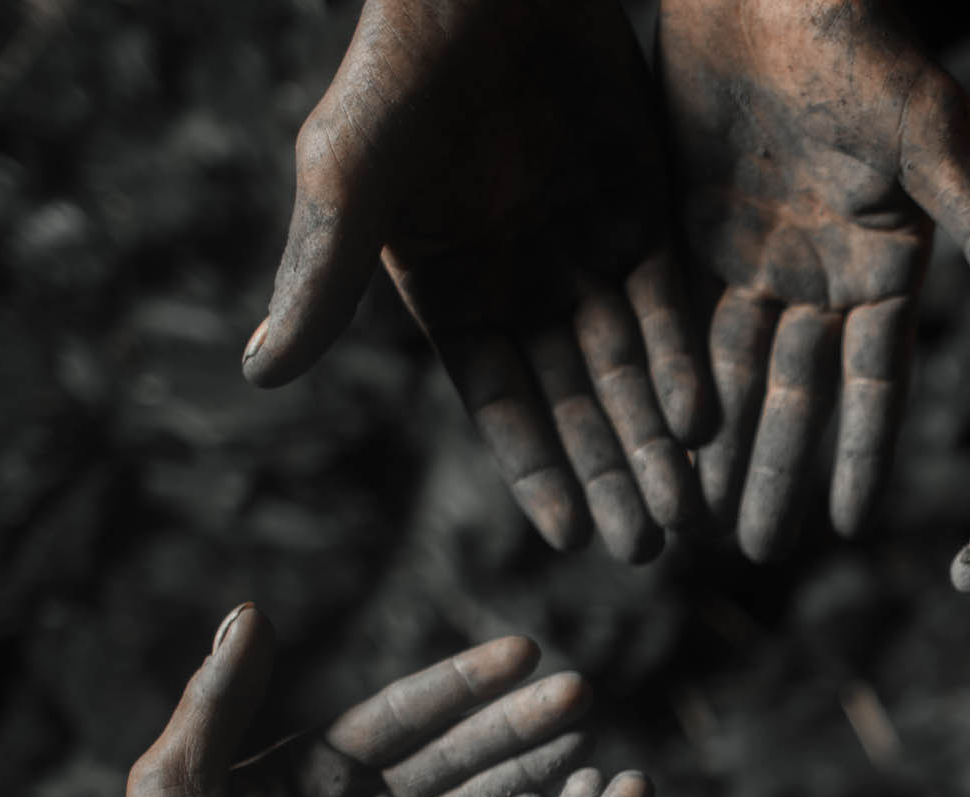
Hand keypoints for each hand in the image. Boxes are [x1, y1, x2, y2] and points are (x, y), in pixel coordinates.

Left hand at [88, 603, 590, 796]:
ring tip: (587, 761)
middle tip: (581, 698)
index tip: (526, 652)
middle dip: (517, 729)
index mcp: (318, 765)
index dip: (465, 684)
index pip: (405, 713)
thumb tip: (251, 609)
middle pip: (454, 758)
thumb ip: (221, 700)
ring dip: (526, 786)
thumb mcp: (177, 779)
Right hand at [244, 0, 714, 563]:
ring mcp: (585, 254)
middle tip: (651, 549)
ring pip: (631, 370)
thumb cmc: (397, 73)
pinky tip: (710, 419)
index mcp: (452, 297)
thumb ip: (322, 280)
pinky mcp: (642, 216)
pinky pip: (669, 306)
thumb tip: (258, 376)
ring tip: (691, 510)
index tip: (573, 541)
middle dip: (614, 477)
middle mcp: (523, 290)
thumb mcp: (350, 179)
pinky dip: (687, 360)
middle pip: (578, 406)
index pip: (504, 408)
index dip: (539, 474)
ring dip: (658, 439)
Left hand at [655, 0, 969, 559]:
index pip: (874, 382)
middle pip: (794, 394)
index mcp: (885, 267)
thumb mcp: (932, 135)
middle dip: (773, 471)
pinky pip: (675, 323)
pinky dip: (664, 380)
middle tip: (749, 554)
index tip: (847, 530)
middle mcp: (822, 277)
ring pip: (728, 371)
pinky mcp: (690, 230)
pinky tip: (645, 435)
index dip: (862, 454)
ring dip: (713, 443)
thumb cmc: (865, 44)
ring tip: (689, 520)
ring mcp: (755, 258)